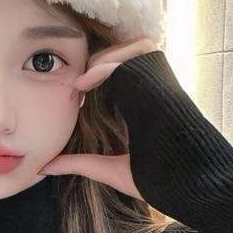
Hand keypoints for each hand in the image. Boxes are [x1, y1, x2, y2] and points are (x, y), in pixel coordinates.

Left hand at [38, 36, 158, 198]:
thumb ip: (79, 163)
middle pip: (128, 51)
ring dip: (106, 56)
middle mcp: (156, 91)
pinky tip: (87, 82)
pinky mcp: (164, 84)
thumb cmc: (156, 181)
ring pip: (134, 46)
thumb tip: (45, 167)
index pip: (122, 71)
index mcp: (146, 105)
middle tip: (77, 83)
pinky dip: (110, 63)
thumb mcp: (108, 169)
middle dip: (98, 60)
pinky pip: (136, 57)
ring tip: (84, 80)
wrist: (188, 186)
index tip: (76, 93)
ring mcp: (162, 85)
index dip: (96, 74)